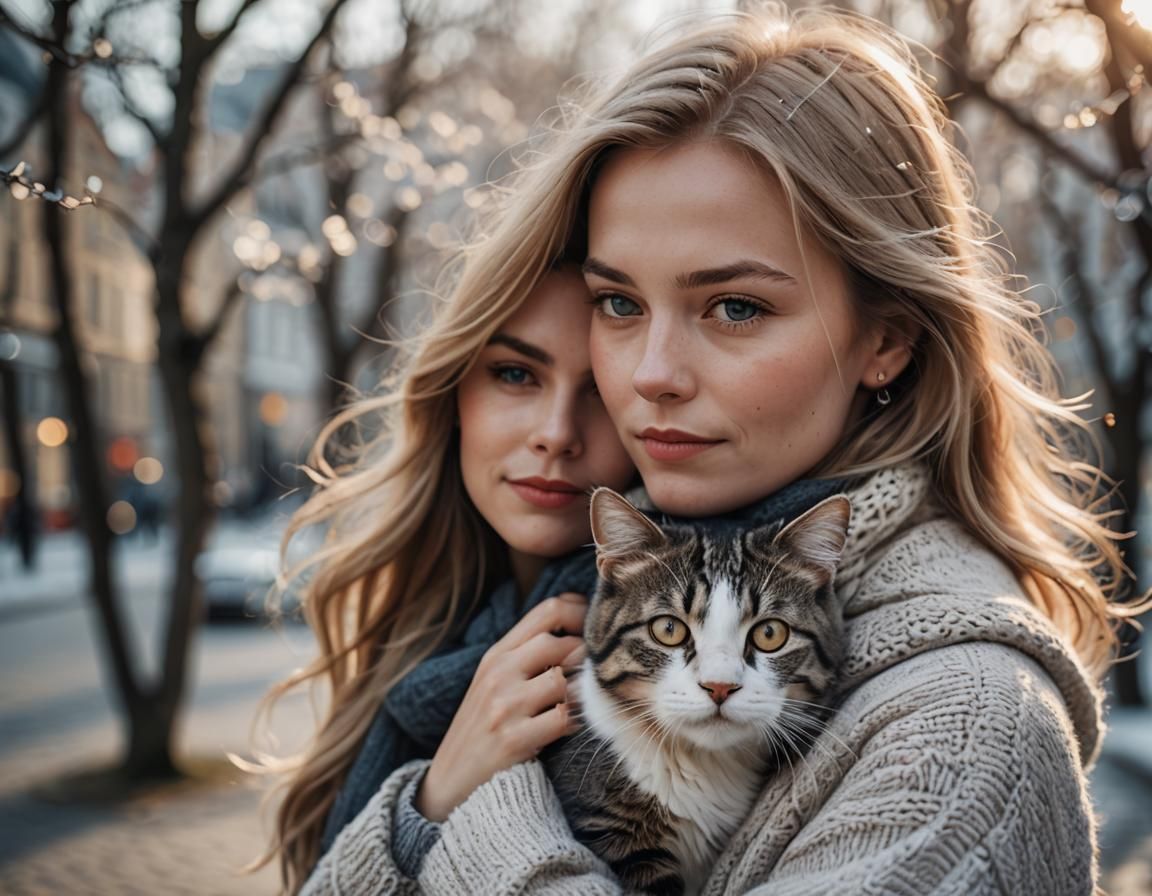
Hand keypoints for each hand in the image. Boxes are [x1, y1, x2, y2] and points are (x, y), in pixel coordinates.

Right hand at [416, 593, 587, 821]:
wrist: (450, 782)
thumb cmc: (484, 728)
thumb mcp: (495, 682)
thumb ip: (529, 654)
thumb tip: (578, 625)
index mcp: (496, 654)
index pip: (547, 610)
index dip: (581, 613)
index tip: (596, 628)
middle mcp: (498, 673)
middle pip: (559, 642)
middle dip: (585, 657)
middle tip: (593, 675)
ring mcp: (504, 705)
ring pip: (564, 680)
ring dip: (580, 693)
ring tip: (578, 704)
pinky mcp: (513, 739)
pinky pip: (564, 718)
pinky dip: (575, 722)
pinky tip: (569, 728)